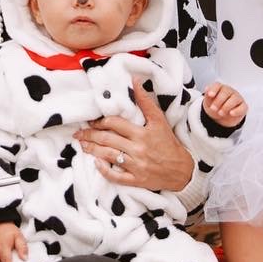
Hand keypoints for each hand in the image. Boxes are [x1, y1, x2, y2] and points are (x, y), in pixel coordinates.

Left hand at [76, 81, 195, 191]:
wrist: (183, 170)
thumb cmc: (169, 144)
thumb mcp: (160, 120)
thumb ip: (145, 101)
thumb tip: (135, 81)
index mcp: (142, 133)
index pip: (115, 123)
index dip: (100, 121)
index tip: (91, 121)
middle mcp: (138, 149)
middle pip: (108, 139)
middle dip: (90, 135)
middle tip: (79, 133)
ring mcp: (137, 166)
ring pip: (109, 156)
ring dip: (92, 150)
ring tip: (82, 144)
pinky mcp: (137, 180)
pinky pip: (116, 177)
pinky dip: (104, 171)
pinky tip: (96, 164)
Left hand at [203, 81, 246, 126]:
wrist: (221, 117)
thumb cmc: (216, 106)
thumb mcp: (208, 102)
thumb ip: (207, 95)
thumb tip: (207, 89)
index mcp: (220, 88)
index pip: (217, 85)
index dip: (214, 89)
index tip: (210, 95)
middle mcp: (230, 92)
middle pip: (226, 92)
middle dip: (218, 101)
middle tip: (213, 108)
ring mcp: (237, 98)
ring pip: (234, 99)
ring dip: (226, 107)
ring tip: (220, 113)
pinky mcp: (243, 107)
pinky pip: (242, 107)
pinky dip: (237, 111)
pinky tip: (231, 113)